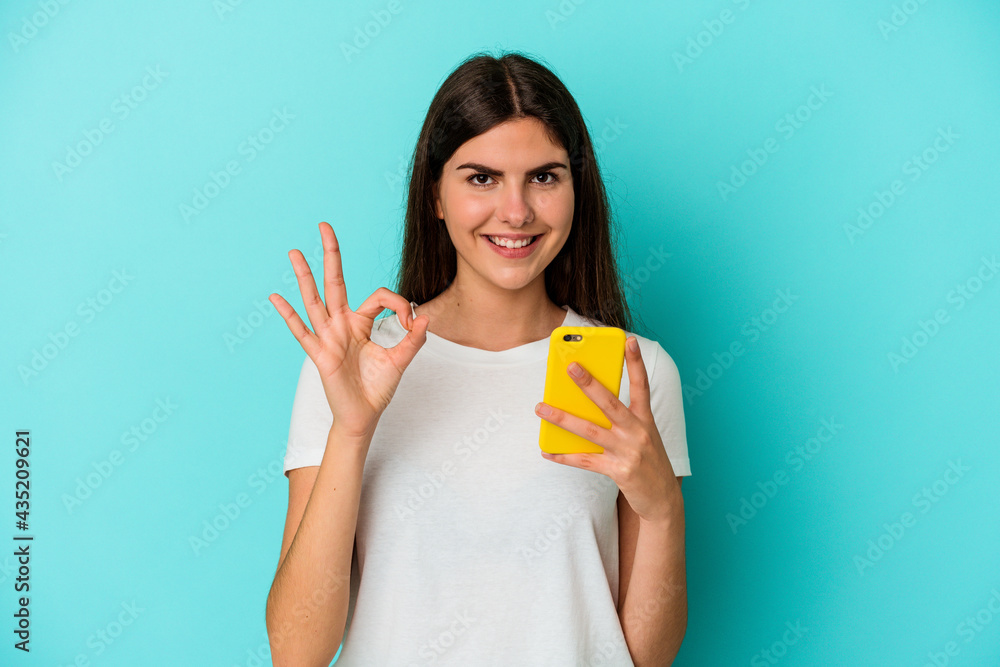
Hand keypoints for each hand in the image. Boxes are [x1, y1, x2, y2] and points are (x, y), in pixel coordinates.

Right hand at [269, 222, 429, 438]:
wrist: (364, 415)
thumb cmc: (377, 388)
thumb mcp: (401, 361)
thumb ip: (413, 339)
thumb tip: (425, 316)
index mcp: (361, 323)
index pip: (378, 296)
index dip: (398, 303)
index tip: (410, 320)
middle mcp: (342, 325)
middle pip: (335, 282)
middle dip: (331, 254)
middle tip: (325, 226)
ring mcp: (328, 338)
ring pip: (315, 300)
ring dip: (304, 276)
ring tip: (294, 252)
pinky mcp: (320, 355)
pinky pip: (302, 332)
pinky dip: (289, 315)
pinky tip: (275, 297)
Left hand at [534, 336, 681, 522]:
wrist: (663, 499)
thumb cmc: (647, 461)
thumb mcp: (643, 435)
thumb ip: (620, 419)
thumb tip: (585, 404)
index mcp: (645, 420)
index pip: (641, 386)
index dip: (635, 363)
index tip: (629, 340)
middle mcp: (638, 433)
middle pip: (610, 403)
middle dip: (589, 384)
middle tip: (571, 367)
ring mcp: (628, 452)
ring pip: (590, 431)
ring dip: (563, 418)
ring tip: (542, 408)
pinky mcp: (618, 471)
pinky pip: (584, 461)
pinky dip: (563, 456)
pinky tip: (546, 451)